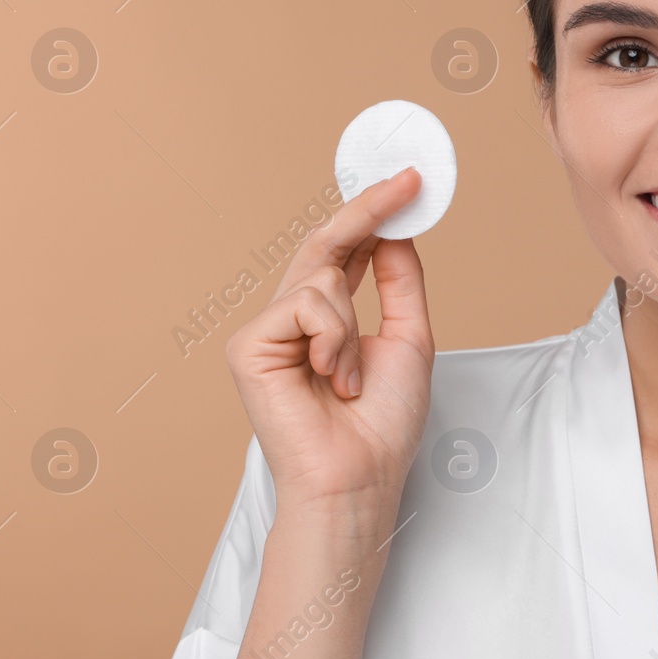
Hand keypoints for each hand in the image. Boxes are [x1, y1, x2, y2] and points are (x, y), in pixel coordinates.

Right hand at [224, 169, 432, 523]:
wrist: (360, 477)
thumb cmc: (382, 425)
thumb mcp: (408, 338)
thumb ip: (399, 281)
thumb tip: (395, 229)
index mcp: (330, 317)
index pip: (347, 251)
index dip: (374, 213)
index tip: (409, 183)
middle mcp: (294, 319)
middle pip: (326, 243)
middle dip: (370, 210)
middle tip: (408, 181)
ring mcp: (268, 331)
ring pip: (321, 277)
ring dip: (352, 327)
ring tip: (350, 380)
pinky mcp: (248, 345)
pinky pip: (306, 304)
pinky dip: (333, 340)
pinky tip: (329, 379)